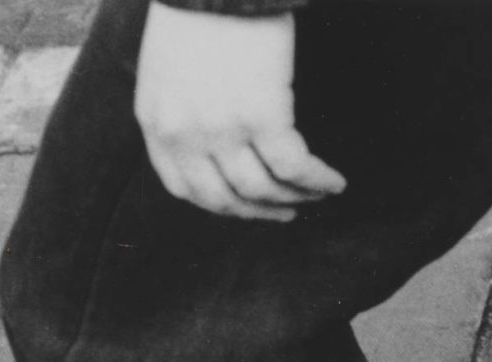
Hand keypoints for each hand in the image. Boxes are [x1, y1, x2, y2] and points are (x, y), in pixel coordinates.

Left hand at [134, 2, 345, 220]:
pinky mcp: (261, 116)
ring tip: (319, 193)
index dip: (223, 206)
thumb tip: (221, 150)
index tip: (248, 206)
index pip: (184, 188)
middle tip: (288, 211)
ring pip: (262, 189)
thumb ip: (184, 114)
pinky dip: (318, 180)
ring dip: (297, 197)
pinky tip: (335, 181)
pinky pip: (294, 167)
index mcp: (157, 122)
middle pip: (225, 199)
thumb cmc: (199, 14)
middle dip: (261, 212)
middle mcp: (184, 134)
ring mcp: (221, 128)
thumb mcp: (170, 73)